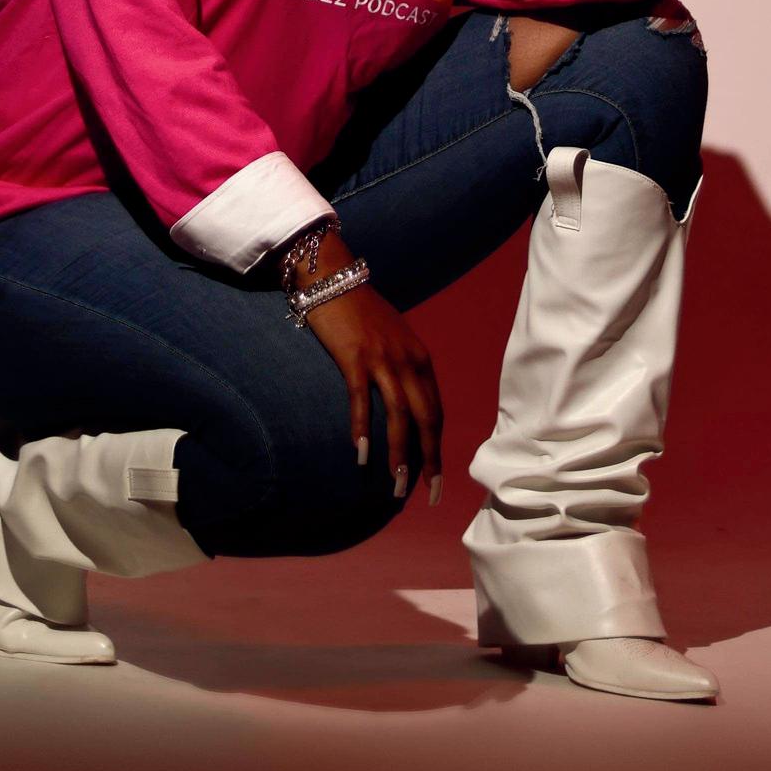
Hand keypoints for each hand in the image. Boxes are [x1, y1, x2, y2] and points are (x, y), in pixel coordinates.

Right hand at [285, 228, 442, 503]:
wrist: (334, 276)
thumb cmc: (360, 311)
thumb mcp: (393, 339)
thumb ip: (403, 369)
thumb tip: (406, 404)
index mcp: (420, 359)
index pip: (436, 411)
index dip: (437, 447)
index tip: (434, 478)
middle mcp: (408, 361)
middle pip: (426, 418)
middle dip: (428, 459)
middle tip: (425, 494)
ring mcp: (382, 359)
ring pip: (399, 416)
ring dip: (399, 455)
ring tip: (395, 487)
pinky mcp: (354, 358)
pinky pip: (362, 401)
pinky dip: (362, 429)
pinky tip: (361, 455)